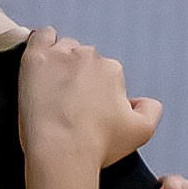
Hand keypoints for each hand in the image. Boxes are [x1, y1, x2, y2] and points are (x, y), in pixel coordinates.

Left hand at [17, 27, 161, 170]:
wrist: (60, 151)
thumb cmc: (96, 145)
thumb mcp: (142, 132)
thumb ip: (151, 110)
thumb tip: (144, 101)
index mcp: (113, 71)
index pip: (108, 74)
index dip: (99, 93)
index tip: (90, 109)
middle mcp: (89, 57)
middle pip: (85, 60)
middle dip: (80, 77)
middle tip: (71, 103)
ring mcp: (60, 55)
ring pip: (64, 48)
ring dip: (61, 62)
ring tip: (54, 88)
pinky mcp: (36, 57)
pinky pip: (41, 37)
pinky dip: (42, 44)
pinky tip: (42, 62)